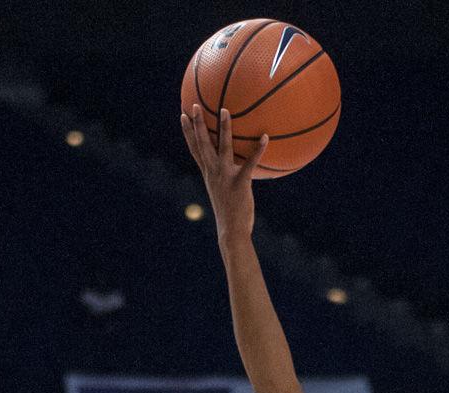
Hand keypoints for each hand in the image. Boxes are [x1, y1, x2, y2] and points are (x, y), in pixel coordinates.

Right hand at [180, 105, 267, 245]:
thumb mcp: (224, 194)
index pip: (194, 149)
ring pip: (223, 146)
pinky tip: (265, 137)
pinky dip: (258, 150)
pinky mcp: (240, 182)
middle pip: (203, 143)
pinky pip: (250, 162)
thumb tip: (235, 170)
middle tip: (195, 105)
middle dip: (197, 123)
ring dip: (223, 127)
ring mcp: (225, 176)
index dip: (187, 132)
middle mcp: (213, 172)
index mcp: (208, 174)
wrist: (231, 231)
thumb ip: (226, 179)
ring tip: (225, 110)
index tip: (182, 115)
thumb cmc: (230, 215)